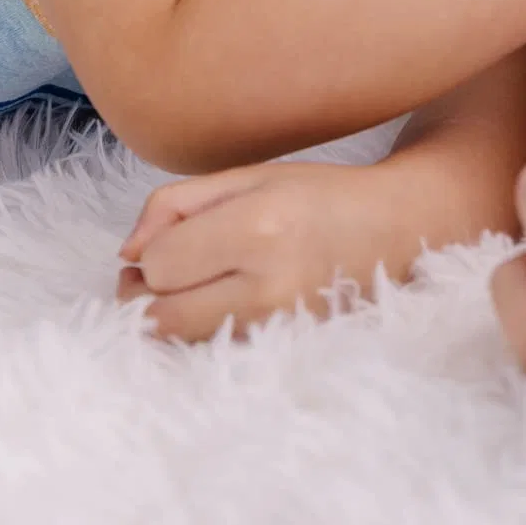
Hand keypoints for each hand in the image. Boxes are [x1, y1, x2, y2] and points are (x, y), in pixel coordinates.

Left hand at [117, 161, 395, 340]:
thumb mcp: (248, 176)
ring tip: (196, 280)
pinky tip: (223, 298)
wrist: (398, 228)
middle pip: (159, 316)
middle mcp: (269, 284)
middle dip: (149, 291)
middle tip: (169, 266)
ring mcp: (279, 323)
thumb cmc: (320, 194)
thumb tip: (127, 253)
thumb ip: (175, 204)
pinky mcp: (286, 345)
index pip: (159, 264)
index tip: (177, 235)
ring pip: (181, 339)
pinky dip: (202, 327)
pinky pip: (212, 347)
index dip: (152, 250)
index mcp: (260, 227)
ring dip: (172, 312)